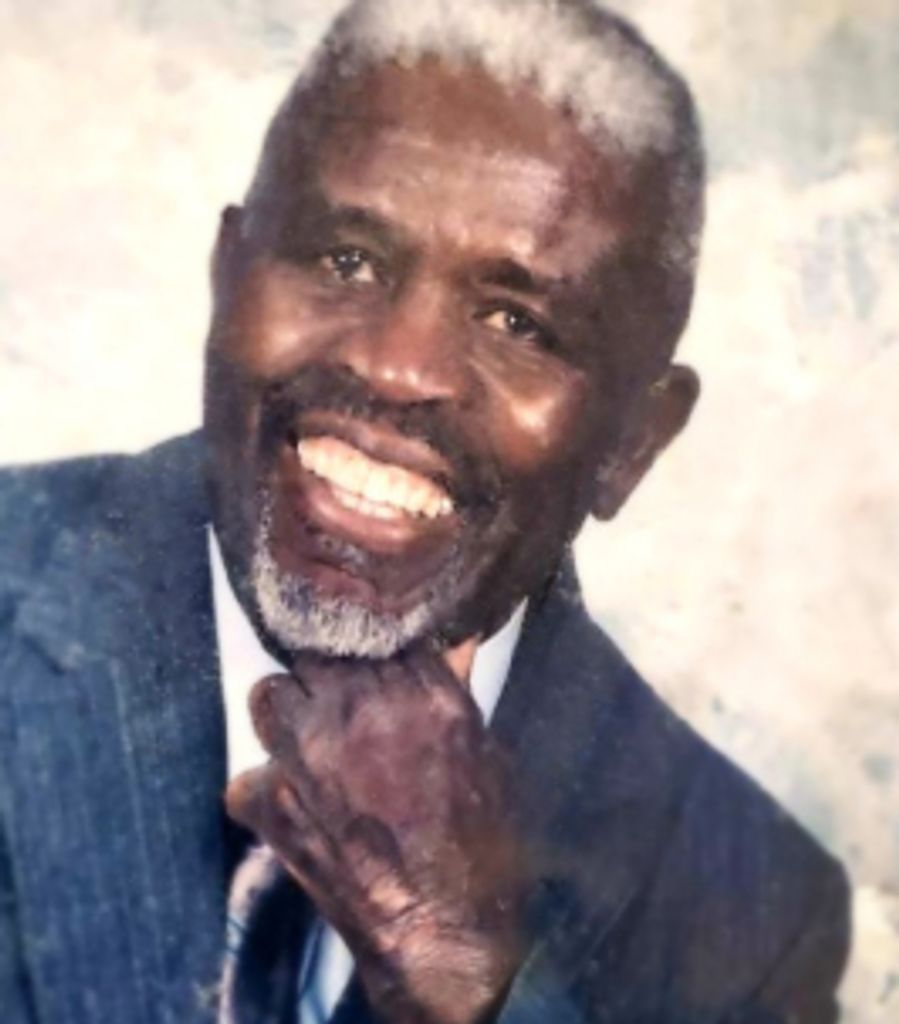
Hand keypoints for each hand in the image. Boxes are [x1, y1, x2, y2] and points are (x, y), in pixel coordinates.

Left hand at [225, 649, 526, 1023]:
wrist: (444, 933)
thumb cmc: (481, 845)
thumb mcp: (488, 755)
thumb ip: (457, 693)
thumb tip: (452, 642)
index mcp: (422, 696)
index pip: (377, 637)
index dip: (371, 653)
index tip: (371, 668)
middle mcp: (360, 713)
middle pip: (318, 655)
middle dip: (327, 676)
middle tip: (341, 705)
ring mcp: (309, 754)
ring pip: (270, 693)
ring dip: (287, 713)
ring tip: (309, 744)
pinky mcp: (273, 804)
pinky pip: (248, 775)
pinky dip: (267, 791)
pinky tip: (293, 807)